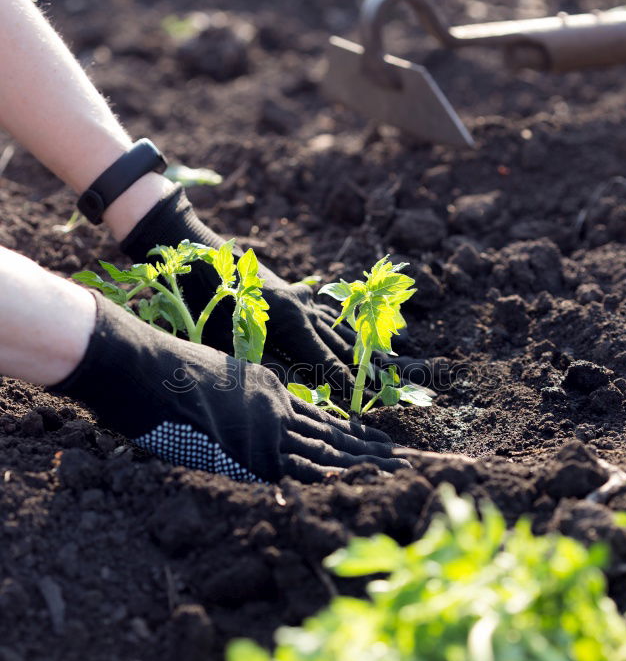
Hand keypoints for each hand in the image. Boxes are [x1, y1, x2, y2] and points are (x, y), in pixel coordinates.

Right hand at [49, 292, 406, 482]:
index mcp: (267, 392)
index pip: (320, 420)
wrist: (139, 362)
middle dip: (375, 451)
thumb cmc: (158, 371)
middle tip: (412, 461)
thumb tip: (230, 426)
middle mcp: (277, 406)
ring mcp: (269, 424)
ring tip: (405, 471)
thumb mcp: (206, 382)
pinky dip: (336, 476)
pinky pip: (305, 466)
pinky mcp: (255, 443)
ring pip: (331, 450)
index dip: (353, 435)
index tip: (379, 445)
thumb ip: (230, 403)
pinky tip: (363, 483)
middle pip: (336, 435)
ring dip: (370, 464)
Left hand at [121, 187, 434, 396]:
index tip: (362, 403)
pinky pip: (329, 313)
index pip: (322, 361)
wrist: (200, 257)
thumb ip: (262, 363)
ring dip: (361, 348)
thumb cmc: (208, 304)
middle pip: (340, 345)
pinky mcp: (297, 294)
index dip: (342, 384)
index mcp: (288, 322)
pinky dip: (346, 327)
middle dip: (364, 368)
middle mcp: (303, 309)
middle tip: (390, 388)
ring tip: (388, 364)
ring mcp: (302, 298)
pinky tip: (361, 334)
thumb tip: (289, 389)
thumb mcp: (228, 340)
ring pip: (339, 327)